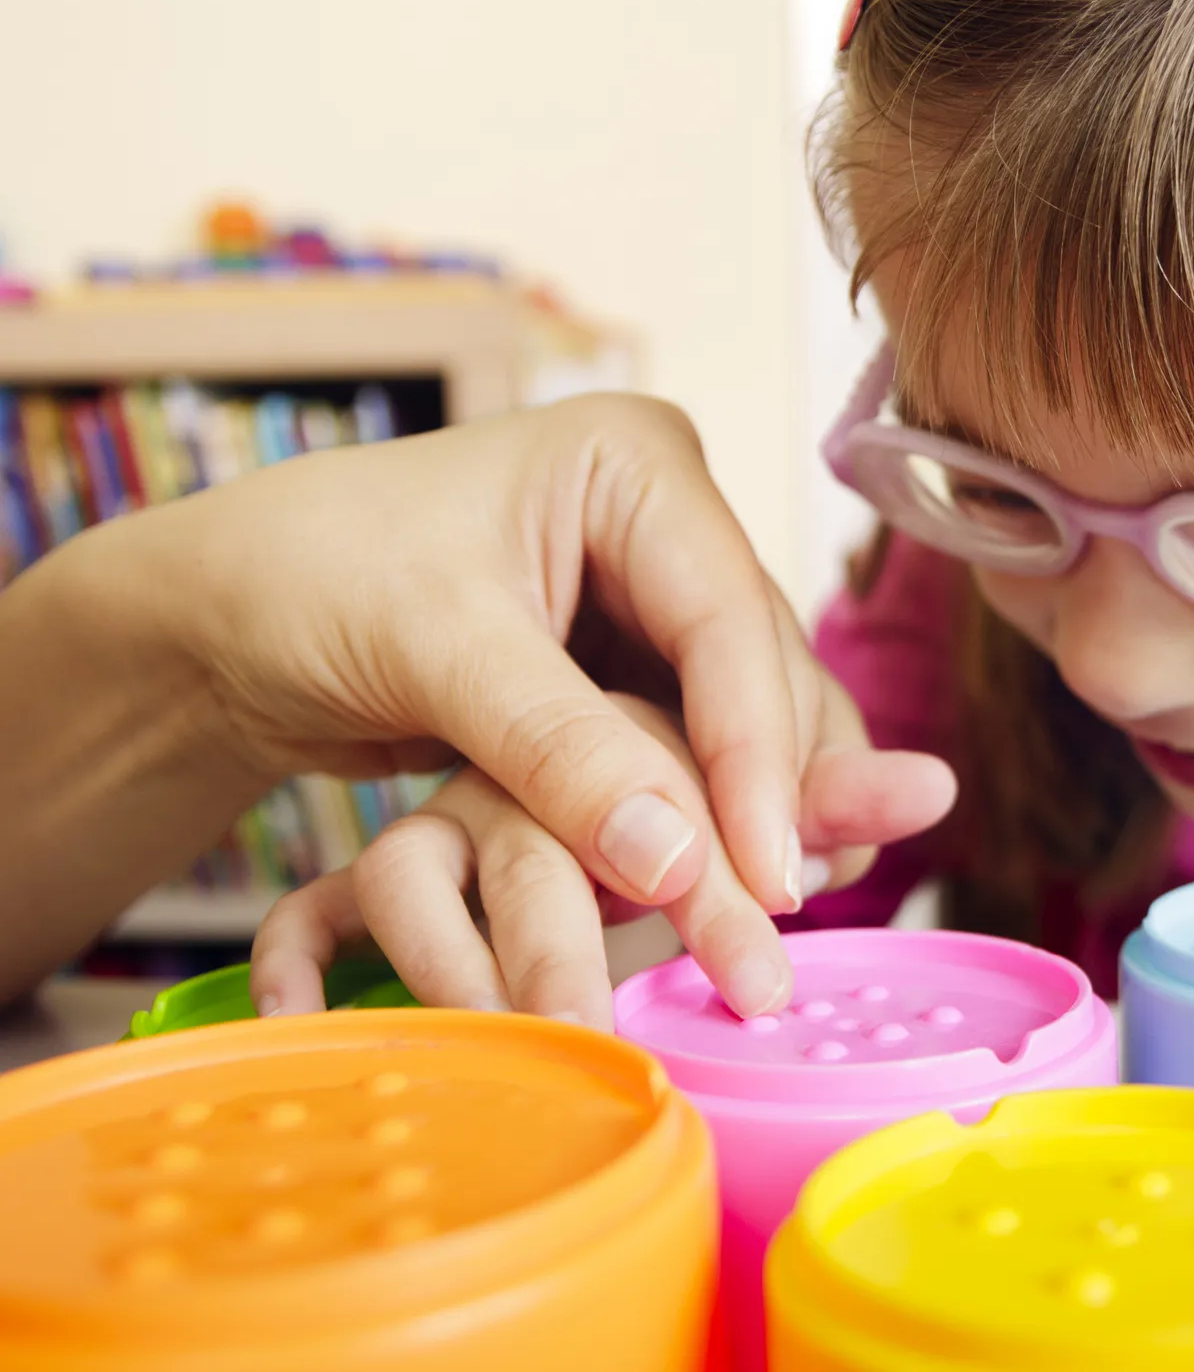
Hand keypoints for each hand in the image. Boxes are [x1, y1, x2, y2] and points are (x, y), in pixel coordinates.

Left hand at [112, 393, 952, 1012]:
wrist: (225, 620)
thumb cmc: (307, 580)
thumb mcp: (434, 649)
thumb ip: (561, 750)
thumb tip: (679, 864)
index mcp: (637, 463)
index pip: (729, 618)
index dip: (756, 752)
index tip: (767, 875)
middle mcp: (672, 528)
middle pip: (761, 674)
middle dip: (767, 799)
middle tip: (770, 925)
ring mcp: (661, 605)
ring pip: (753, 724)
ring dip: (757, 822)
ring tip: (766, 927)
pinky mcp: (639, 677)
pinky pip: (705, 757)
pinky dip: (715, 829)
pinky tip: (734, 898)